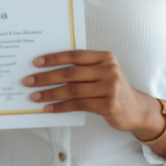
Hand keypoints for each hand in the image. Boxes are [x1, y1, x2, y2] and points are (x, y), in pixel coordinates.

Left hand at [23, 50, 161, 136]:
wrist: (137, 110)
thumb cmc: (114, 90)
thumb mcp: (103, 73)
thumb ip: (84, 69)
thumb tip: (51, 70)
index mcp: (105, 58)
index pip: (75, 56)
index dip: (54, 58)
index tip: (36, 62)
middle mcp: (109, 70)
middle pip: (70, 73)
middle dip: (46, 77)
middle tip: (29, 81)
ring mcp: (110, 88)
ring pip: (72, 90)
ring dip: (50, 93)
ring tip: (34, 96)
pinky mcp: (108, 105)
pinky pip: (78, 105)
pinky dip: (61, 107)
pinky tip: (49, 108)